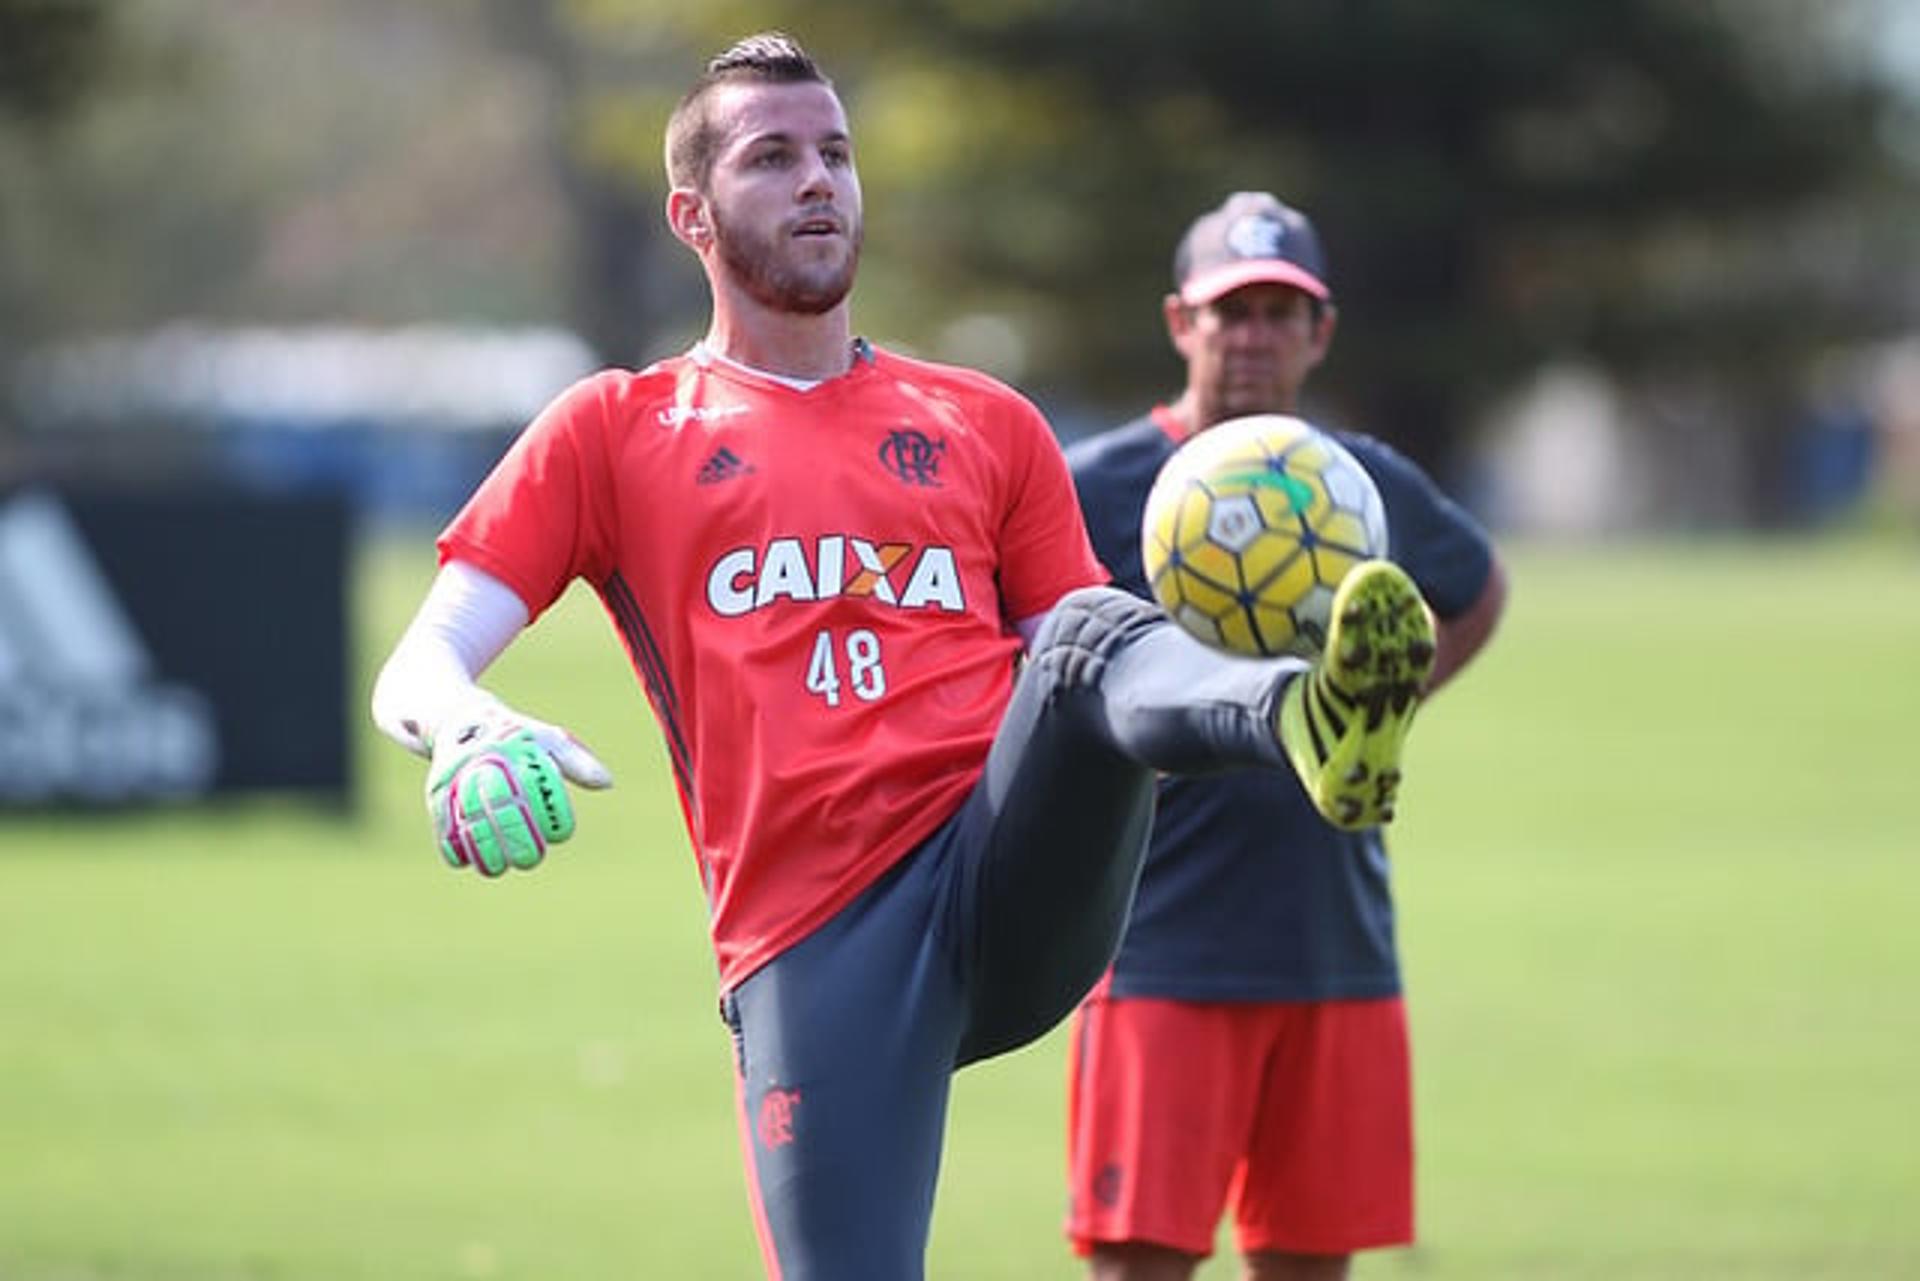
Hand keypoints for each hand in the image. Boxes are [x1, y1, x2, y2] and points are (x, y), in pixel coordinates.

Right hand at [425, 694, 611, 876]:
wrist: (459, 720)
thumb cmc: (516, 736)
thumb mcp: (548, 740)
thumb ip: (577, 762)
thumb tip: (607, 783)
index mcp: (515, 745)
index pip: (537, 787)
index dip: (551, 814)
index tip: (560, 834)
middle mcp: (483, 759)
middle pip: (500, 807)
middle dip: (516, 839)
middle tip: (531, 859)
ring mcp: (456, 776)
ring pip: (469, 820)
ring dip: (484, 850)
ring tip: (500, 867)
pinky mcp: (435, 792)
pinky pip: (442, 823)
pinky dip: (454, 845)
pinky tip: (469, 860)